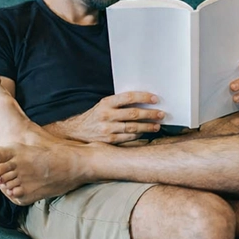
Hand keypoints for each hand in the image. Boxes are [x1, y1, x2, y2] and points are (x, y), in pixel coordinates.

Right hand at [49, 92, 163, 143]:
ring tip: (157, 125)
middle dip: (150, 114)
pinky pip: (128, 138)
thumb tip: (143, 101)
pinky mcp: (109, 141)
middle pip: (133, 114)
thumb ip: (119, 103)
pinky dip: (139, 136)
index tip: (155, 99)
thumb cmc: (95, 117)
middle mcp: (106, 115)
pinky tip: (146, 133)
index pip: (128, 97)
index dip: (144, 97)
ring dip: (147, 127)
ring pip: (133, 127)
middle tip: (161, 114)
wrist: (76, 132)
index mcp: (106, 103)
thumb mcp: (103, 106)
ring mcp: (107, 129)